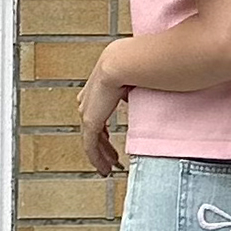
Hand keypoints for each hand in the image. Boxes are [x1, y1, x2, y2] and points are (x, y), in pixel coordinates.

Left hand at [77, 44, 130, 177]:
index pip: (97, 108)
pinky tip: (104, 169)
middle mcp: (91, 93)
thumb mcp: (138, 81)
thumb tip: (136, 100)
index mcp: (102, 80)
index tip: (110, 140)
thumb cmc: (141, 64)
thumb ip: (134, 94)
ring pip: (90, 137)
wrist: (128, 62)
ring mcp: (88, 106)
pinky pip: (90, 144)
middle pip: (92, 124)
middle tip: (111, 158)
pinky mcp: (90, 119)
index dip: (103, 127)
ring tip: (108, 168)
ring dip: (100, 154)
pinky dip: (96, 158)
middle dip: (101, 144)